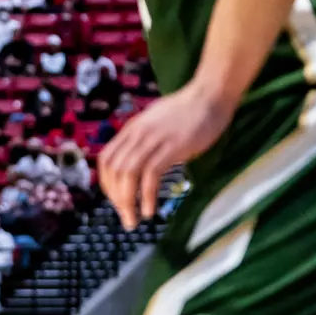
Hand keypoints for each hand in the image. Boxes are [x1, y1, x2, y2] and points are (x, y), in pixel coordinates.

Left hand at [97, 81, 234, 228]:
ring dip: (127, 201)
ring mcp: (153, 140)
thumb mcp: (155, 123)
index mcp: (131, 130)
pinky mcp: (173, 147)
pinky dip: (147, 196)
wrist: (210, 95)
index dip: (106, 184)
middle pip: (114, 170)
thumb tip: (136, 163)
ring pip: (127, 174)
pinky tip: (150, 210)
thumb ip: (142, 140)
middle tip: (126, 216)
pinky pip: (150, 175)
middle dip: (115, 198)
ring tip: (134, 219)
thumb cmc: (187, 111)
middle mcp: (137, 134)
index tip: (117, 200)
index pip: (105, 160)